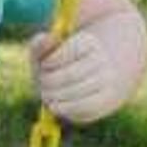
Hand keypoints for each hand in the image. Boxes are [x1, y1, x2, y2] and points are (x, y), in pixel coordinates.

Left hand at [30, 8, 145, 123]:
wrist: (85, 81)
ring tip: (48, 95)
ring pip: (74, 92)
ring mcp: (106, 79)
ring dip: (53, 96)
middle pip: (68, 75)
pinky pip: (83, 107)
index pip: (68, 51)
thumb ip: (39, 44)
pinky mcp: (107, 99)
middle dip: (48, 82)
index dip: (50, 62)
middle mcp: (101, 59)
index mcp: (87, 43)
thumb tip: (50, 38)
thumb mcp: (44, 54)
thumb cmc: (57, 68)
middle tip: (43, 84)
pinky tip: (55, 105)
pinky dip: (64, 108)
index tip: (46, 64)